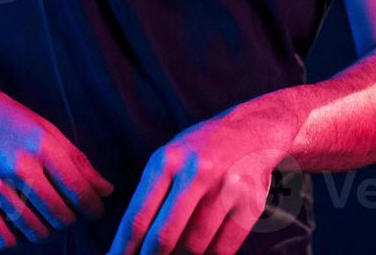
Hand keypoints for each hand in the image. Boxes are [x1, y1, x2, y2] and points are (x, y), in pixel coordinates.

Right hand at [0, 88, 114, 248]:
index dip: (93, 209)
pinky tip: (19, 226)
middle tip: (67, 212)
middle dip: (70, 220)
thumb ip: (77, 161)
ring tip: (44, 219)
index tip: (93, 210)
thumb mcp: (47, 130)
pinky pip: (2, 238)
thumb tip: (106, 190)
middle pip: (60, 217)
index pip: (81, 193)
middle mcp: (20, 167)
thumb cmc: (9, 118)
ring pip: (35, 231)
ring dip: (46, 231)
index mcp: (42, 147)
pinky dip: (16, 240)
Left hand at [108, 111, 285, 254]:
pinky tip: (201, 252)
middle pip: (164, 236)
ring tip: (175, 253)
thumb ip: (151, 195)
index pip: (138, 216)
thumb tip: (134, 240)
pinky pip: (223, 249)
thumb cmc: (200, 150)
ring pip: (194, 246)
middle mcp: (196, 172)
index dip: (124, 247)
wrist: (251, 132)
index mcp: (168, 160)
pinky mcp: (249, 204)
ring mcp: (225, 189)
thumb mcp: (169, 157)